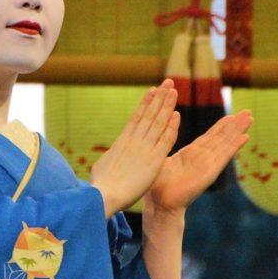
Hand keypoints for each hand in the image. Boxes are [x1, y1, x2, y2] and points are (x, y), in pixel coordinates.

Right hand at [91, 79, 180, 218]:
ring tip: (174, 90)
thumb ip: (111, 157)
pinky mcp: (154, 160)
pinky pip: (165, 140)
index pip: (136, 118)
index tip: (153, 91)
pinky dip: (171, 127)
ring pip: (158, 123)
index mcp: (121, 142)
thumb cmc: (100, 186)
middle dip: (159, 97)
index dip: (146, 103)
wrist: (104, 195)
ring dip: (166, 106)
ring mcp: (144, 149)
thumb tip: (110, 154)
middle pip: (149, 115)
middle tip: (168, 82)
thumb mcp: (102, 166)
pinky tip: (177, 115)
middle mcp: (133, 141)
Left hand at [144, 109, 252, 214]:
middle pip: (222, 138)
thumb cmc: (157, 184)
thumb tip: (162, 133)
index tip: (231, 115)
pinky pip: (224, 157)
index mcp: (191, 155)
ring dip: (238, 131)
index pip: (210, 137)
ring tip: (249, 118)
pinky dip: (234, 146)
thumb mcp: (162, 158)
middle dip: (234, 125)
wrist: (159, 203)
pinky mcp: (209, 173)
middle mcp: (202, 158)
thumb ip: (167, 144)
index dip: (221, 126)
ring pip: (226, 144)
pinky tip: (245, 137)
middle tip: (247, 112)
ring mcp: (207, 165)